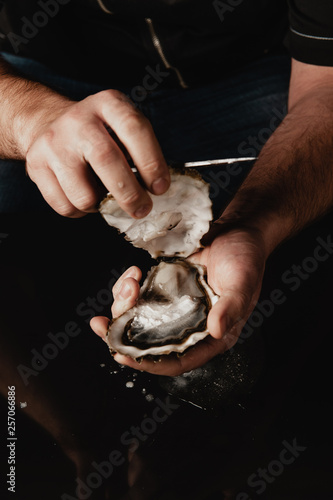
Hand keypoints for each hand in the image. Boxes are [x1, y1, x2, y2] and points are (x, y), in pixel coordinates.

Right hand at [25, 90, 169, 216]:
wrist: (46, 122)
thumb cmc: (96, 132)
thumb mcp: (120, 127)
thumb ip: (138, 152)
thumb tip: (155, 190)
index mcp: (108, 104)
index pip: (134, 129)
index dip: (152, 163)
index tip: (160, 188)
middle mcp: (79, 120)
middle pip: (107, 161)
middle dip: (130, 194)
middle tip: (142, 209)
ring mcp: (54, 143)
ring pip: (83, 195)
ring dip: (100, 206)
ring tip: (105, 198)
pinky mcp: (36, 164)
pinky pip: (65, 206)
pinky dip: (80, 212)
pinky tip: (84, 198)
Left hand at [90, 226, 266, 375]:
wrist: (236, 229)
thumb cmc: (246, 256)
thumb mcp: (242, 281)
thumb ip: (231, 307)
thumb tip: (216, 331)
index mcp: (212, 334)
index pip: (177, 360)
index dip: (148, 363)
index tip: (122, 355)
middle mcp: (190, 325)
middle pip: (150, 343)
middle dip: (123, 335)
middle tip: (103, 322)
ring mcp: (174, 307)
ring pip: (139, 319)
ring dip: (124, 305)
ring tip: (129, 282)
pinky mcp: (164, 289)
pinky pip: (139, 296)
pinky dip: (129, 288)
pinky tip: (133, 274)